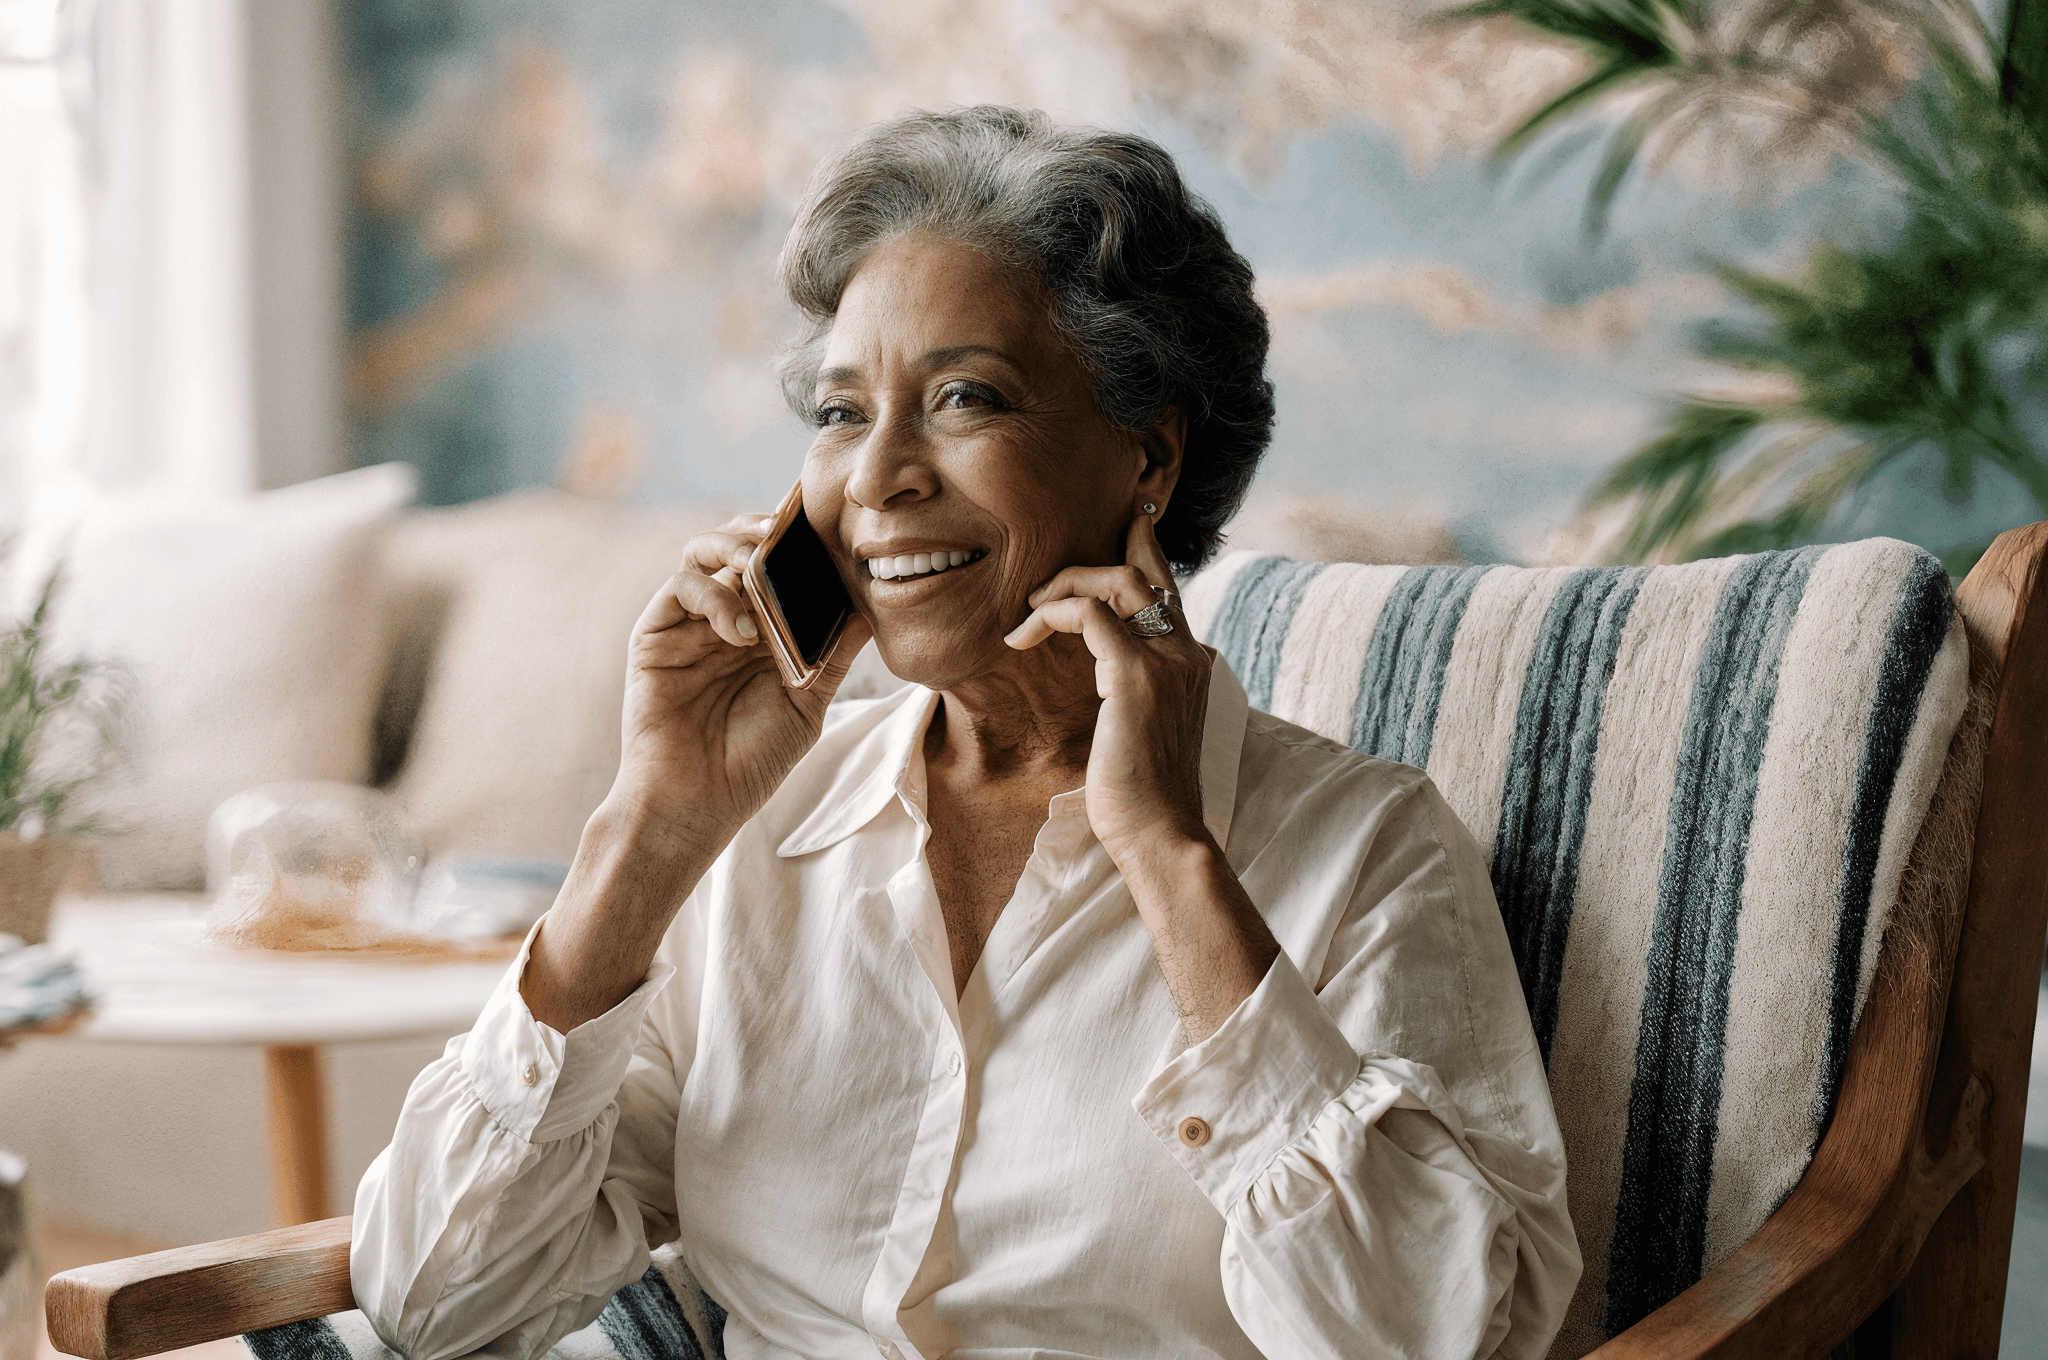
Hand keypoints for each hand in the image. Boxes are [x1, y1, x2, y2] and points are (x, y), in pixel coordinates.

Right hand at [613, 513, 872, 849]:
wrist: (697, 803)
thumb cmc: (751, 759)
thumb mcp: (807, 702)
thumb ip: (833, 653)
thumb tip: (870, 608)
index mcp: (761, 628)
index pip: (777, 565)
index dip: (798, 540)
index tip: (827, 523)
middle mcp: (724, 617)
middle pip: (738, 544)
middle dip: (767, 529)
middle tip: (794, 529)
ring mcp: (688, 624)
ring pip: (703, 551)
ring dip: (735, 545)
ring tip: (762, 562)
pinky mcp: (656, 635)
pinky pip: (680, 587)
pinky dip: (714, 595)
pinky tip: (740, 630)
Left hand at [1004, 513, 1213, 868]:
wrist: (1162, 834)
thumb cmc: (1145, 797)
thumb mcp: (1143, 732)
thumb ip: (1134, 695)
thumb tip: (1106, 684)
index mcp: (1192, 664)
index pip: (1169, 589)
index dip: (1145, 549)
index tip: (1127, 524)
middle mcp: (1186, 653)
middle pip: (1143, 572)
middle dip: (1086, 565)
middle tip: (1040, 591)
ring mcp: (1165, 662)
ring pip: (1116, 581)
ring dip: (1063, 586)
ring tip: (1028, 615)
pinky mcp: (1136, 676)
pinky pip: (1089, 613)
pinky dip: (1052, 612)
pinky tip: (1024, 635)